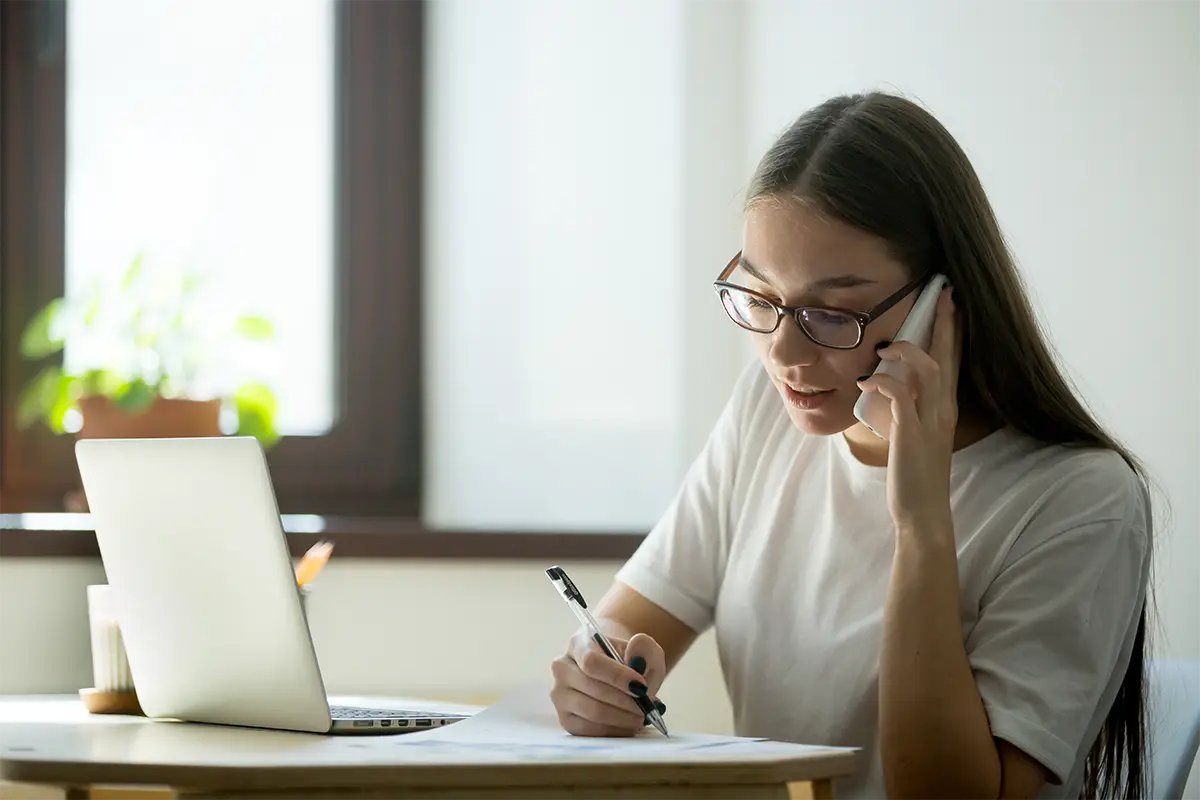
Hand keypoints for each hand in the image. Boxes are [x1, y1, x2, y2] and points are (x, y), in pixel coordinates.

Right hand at [549, 630, 666, 736]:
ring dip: (622, 717)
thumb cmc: (629, 659)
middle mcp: (562, 668)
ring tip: (641, 716)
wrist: (617, 673)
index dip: (617, 676)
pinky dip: (614, 730)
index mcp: (578, 644)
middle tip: (646, 706)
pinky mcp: (566, 719)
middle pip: (590, 688)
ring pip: (591, 711)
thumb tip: (635, 656)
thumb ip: (644, 647)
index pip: (591, 661)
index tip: (641, 687)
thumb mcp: (644, 648)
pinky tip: (628, 724)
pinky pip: (589, 730)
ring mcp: (561, 695)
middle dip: (624, 700)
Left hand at [857, 285, 959, 535]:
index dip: (952, 332)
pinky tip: (866, 384)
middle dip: (944, 324)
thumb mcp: (914, 433)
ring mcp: (929, 421)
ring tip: (885, 348)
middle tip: (942, 294)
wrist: (922, 511)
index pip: (953, 361)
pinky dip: (883, 384)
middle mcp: (943, 409)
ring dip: (906, 352)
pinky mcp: (911, 433)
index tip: (950, 303)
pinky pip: (900, 397)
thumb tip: (889, 386)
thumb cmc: (914, 473)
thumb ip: (908, 408)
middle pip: (947, 356)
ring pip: (929, 371)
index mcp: (944, 408)